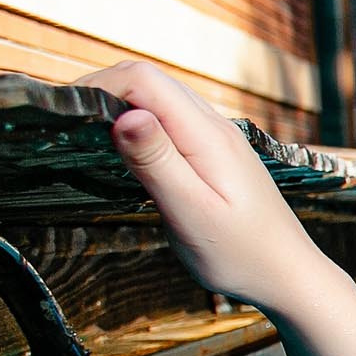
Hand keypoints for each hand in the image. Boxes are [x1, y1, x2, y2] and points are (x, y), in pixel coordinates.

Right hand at [79, 61, 323, 311]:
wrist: (287, 276)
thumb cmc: (241, 254)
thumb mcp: (192, 213)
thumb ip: (158, 163)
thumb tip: (126, 116)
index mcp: (207, 136)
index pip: (143, 79)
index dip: (98, 86)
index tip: (67, 118)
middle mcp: (215, 127)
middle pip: (149, 81)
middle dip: (103, 92)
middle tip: (68, 128)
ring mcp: (218, 139)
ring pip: (160, 99)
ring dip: (121, 106)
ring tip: (87, 138)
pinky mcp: (215, 155)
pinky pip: (172, 122)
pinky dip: (141, 125)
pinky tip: (125, 152)